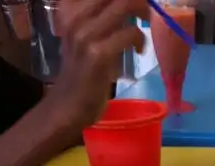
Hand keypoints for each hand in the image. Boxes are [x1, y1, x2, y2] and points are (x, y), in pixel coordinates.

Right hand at [50, 0, 148, 136]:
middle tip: (148, 14)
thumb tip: (125, 9)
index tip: (137, 7)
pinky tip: (140, 51)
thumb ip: (99, 22)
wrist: (66, 107)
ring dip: (143, 15)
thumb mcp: (83, 40)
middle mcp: (76, 16)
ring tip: (146, 29)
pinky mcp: (98, 54)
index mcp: (70, 11)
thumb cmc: (79, 76)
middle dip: (139, 1)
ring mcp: (86, 34)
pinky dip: (140, 40)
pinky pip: (129, 33)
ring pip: (124, 5)